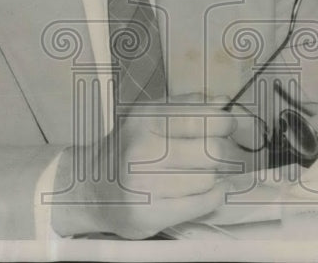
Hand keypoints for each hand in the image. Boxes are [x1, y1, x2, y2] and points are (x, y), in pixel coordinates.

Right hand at [51, 93, 250, 238]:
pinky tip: (205, 190)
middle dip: (225, 152)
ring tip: (205, 173)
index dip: (226, 122)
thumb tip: (224, 102)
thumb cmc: (129, 149)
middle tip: (220, 154)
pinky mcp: (150, 215)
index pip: (204, 117)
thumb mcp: (150, 116)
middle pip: (213, 151)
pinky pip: (203, 203)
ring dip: (216, 176)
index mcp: (146, 119)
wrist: (91, 188)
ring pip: (211, 178)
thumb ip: (187, 106)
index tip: (226, 126)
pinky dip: (213, 195)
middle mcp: (142, 150)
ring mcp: (145, 185)